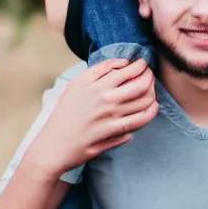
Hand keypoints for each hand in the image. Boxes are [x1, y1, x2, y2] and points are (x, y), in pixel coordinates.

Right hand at [29, 59, 158, 175]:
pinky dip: (150, 113)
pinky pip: (138, 122)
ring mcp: (111, 117)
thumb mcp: (76, 85)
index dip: (140, 65)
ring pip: (142, 102)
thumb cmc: (64, 113)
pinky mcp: (113, 133)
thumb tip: (122, 64)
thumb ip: (98, 71)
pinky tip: (153, 108)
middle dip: (150, 76)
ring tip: (153, 90)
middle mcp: (105, 99)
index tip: (144, 63)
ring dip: (152, 93)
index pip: (127, 70)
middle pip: (140, 84)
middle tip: (151, 74)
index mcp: (96, 84)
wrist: (54, 144)